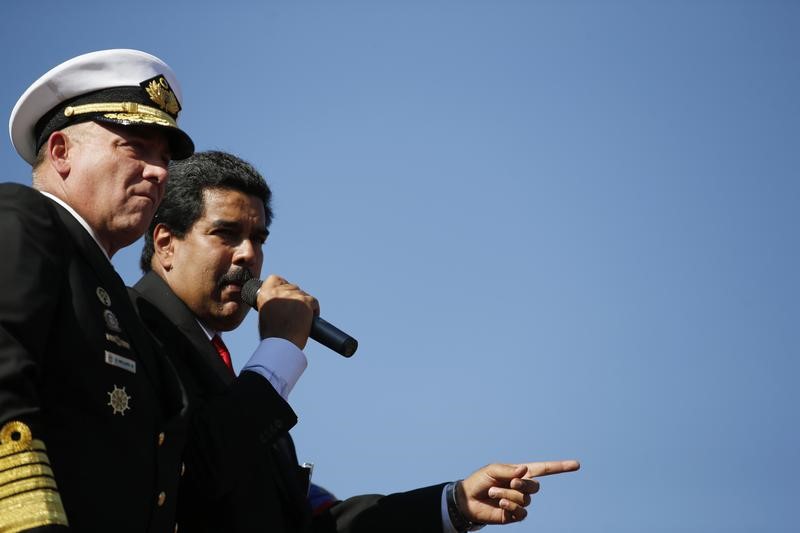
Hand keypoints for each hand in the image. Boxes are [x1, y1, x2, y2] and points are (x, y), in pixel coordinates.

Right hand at [256, 275, 319, 348]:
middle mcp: (279, 291)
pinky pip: (314, 302)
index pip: (274, 278)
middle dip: (294, 298)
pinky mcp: (306, 301)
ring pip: (303, 295)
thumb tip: (283, 302)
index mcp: (265, 293)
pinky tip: (310, 320)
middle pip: (292, 287)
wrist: (281, 345)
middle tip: (294, 313)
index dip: (281, 285)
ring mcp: (293, 295)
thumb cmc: (272, 335)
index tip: (284, 294)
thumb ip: (272, 303)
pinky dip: (314, 310)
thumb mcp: (265, 313)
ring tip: (301, 319)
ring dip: (304, 305)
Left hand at [457, 459, 579, 524]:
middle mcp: (523, 487)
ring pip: (524, 499)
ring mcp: (520, 502)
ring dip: (507, 495)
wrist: (467, 500)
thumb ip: (509, 470)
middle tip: (508, 483)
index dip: (560, 467)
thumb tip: (525, 470)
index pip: (544, 469)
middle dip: (521, 485)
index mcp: (520, 473)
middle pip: (535, 487)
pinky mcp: (514, 515)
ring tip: (493, 493)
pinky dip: (510, 506)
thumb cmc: (480, 481)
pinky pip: (521, 512)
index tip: (577, 465)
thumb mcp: (492, 470)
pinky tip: (500, 505)